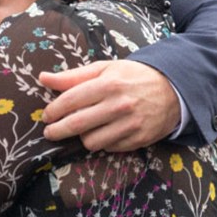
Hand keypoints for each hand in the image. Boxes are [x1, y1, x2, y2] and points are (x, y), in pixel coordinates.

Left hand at [39, 60, 179, 151]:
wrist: (173, 89)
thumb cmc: (132, 77)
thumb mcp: (105, 69)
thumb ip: (73, 76)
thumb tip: (43, 78)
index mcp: (109, 83)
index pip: (71, 100)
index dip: (54, 110)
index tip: (46, 115)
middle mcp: (119, 104)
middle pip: (77, 125)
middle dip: (57, 130)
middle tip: (50, 131)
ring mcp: (130, 124)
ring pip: (91, 141)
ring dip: (82, 137)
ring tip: (83, 129)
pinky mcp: (138, 139)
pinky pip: (108, 148)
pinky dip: (102, 142)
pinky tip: (104, 132)